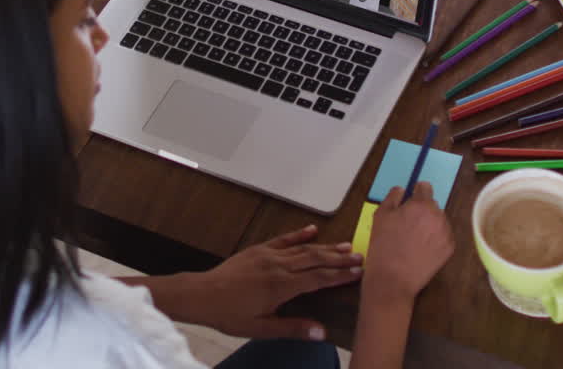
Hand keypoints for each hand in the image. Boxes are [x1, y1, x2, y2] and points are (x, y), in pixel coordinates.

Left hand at [189, 225, 362, 339]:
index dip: (340, 275)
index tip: (359, 272)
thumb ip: (292, 328)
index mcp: (282, 286)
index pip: (319, 278)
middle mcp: (279, 266)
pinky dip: (299, 234)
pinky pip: (283, 239)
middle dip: (339, 258)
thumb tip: (321, 332)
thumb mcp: (261, 328)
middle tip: (360, 256)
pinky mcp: (258, 249)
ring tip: (346, 245)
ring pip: (303, 248)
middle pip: (316, 259)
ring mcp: (268, 255)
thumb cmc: (230, 314)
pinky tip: (312, 230)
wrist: (202, 294)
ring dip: (326, 246)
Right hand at [363, 183, 454, 304]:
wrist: (393, 279)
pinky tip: (421, 248)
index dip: (416, 192)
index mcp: (421, 205)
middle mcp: (438, 216)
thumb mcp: (380, 215)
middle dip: (422, 210)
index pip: (425, 187)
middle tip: (407, 224)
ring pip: (439, 221)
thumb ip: (392, 197)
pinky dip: (435, 239)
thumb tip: (401, 190)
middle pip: (432, 205)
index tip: (410, 200)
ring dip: (429, 224)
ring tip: (414, 239)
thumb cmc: (384, 246)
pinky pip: (443, 236)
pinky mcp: (449, 249)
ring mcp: (446, 233)